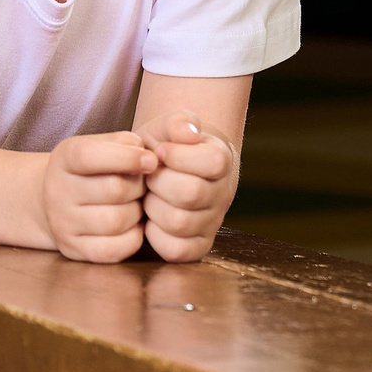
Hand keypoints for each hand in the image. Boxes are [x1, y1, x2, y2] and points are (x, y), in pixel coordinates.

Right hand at [40, 132, 157, 261]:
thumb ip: (127, 143)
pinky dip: (133, 239)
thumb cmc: (92, 169)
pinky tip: (131, 226)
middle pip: (114, 190)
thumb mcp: (102, 145)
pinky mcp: (73, 249)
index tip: (151, 161)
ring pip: (116, 221)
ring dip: (137, 213)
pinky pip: (113, 250)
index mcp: (64, 158)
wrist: (56, 201)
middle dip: (138, 187)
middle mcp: (57, 191)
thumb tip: (151, 160)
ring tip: (136, 205)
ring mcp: (62, 223)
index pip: (90, 155)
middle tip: (142, 187)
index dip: (127, 158)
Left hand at [134, 112, 235, 261]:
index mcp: (222, 160)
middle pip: (190, 194)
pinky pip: (176, 250)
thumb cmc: (165, 146)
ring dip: (152, 208)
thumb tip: (188, 133)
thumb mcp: (167, 126)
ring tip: (149, 196)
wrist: (164, 171)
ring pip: (180, 224)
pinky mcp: (196, 246)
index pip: (212, 163)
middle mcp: (222, 195)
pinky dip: (154, 235)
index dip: (177, 156)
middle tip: (149, 176)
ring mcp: (211, 223)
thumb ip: (178, 121)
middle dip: (158, 182)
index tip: (159, 151)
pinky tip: (150, 218)